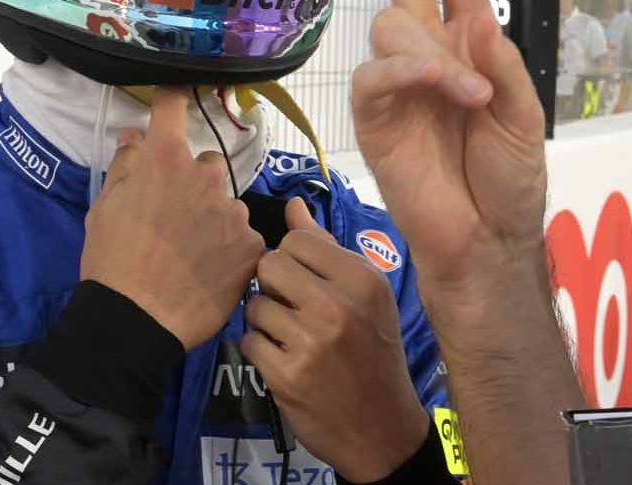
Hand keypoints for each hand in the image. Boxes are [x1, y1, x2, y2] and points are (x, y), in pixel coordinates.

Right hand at [80, 88, 263, 349]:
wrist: (137, 321)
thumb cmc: (112, 262)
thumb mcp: (103, 208)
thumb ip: (125, 164)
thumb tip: (136, 134)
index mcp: (165, 160)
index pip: (174, 105)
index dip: (175, 95)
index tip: (178, 92)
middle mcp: (207, 176)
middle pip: (208, 163)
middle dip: (195, 182)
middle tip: (174, 216)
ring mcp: (234, 211)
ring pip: (227, 203)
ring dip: (214, 218)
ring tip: (190, 252)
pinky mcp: (252, 245)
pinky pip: (243, 236)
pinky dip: (230, 248)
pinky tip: (208, 270)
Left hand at [241, 199, 430, 481]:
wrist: (382, 427)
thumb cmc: (374, 352)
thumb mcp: (365, 296)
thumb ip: (326, 248)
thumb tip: (293, 204)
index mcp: (362, 279)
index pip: (297, 240)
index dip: (291, 259)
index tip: (304, 281)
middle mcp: (338, 306)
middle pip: (269, 266)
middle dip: (274, 286)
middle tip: (293, 308)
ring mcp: (311, 342)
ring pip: (255, 305)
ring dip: (266, 321)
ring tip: (291, 337)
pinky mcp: (287, 374)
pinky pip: (249, 341)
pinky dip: (260, 350)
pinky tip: (284, 360)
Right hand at [351, 0, 550, 295]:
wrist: (485, 240)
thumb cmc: (507, 183)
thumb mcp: (524, 115)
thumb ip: (500, 63)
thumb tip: (472, 22)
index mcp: (468, 43)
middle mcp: (429, 52)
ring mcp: (398, 81)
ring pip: (393, 24)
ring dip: (437, 53)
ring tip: (472, 96)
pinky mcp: (374, 114)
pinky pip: (378, 73)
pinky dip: (415, 74)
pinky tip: (445, 92)